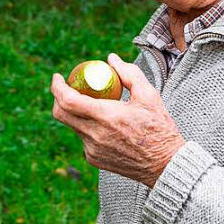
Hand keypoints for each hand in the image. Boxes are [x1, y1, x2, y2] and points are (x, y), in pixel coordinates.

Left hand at [51, 53, 185, 187]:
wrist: (166, 165)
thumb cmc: (159, 129)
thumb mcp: (148, 96)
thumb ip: (128, 73)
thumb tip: (111, 59)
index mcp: (106, 117)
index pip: (68, 100)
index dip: (57, 87)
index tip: (58, 77)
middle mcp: (95, 135)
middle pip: (60, 114)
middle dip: (58, 98)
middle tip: (66, 88)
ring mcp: (93, 149)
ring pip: (72, 126)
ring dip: (74, 113)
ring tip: (90, 104)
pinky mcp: (94, 160)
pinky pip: (82, 139)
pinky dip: (86, 127)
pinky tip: (102, 124)